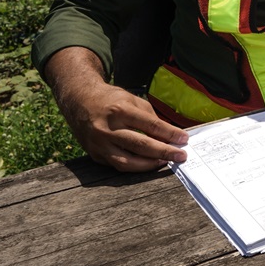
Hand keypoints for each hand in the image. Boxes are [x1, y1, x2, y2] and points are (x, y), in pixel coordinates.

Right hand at [45, 48, 188, 172]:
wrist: (79, 102)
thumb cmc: (112, 100)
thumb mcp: (132, 100)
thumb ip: (150, 118)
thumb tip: (169, 136)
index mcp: (120, 110)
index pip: (151, 125)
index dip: (170, 134)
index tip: (184, 139)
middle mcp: (107, 129)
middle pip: (141, 145)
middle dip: (164, 152)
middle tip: (181, 156)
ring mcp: (99, 144)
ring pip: (127, 162)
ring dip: (149, 165)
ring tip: (165, 162)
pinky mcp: (94, 155)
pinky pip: (117, 165)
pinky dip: (135, 166)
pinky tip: (148, 164)